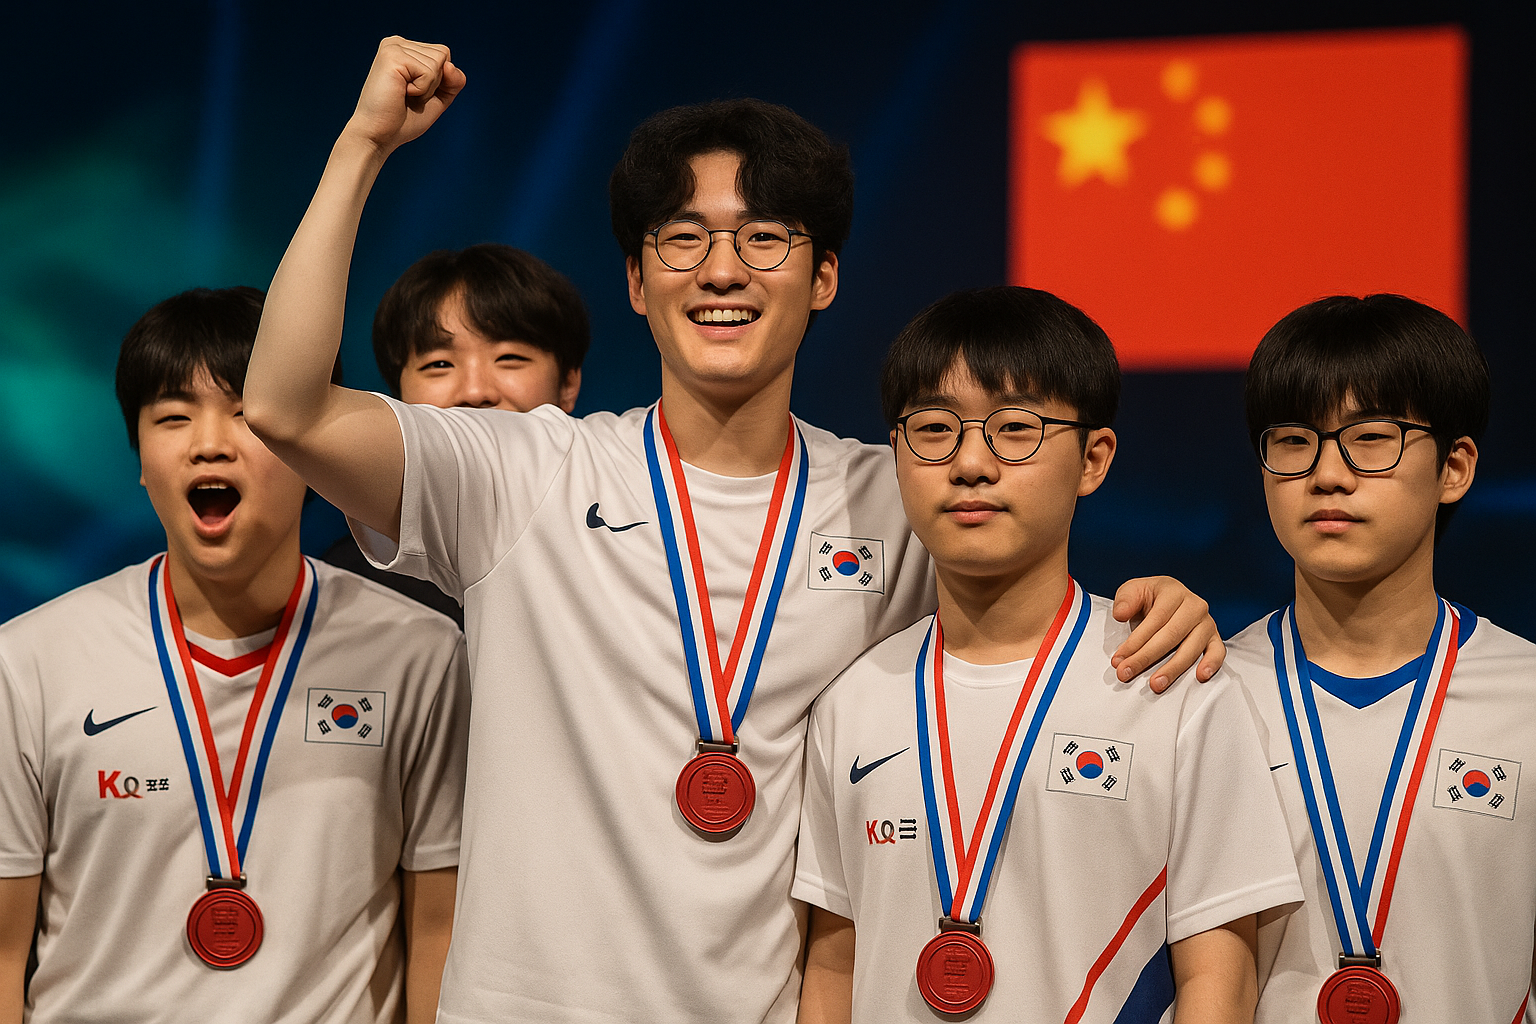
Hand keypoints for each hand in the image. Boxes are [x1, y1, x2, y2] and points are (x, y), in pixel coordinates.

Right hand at [344, 36, 465, 155]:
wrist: (378, 135)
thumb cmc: (403, 120)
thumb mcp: (438, 98)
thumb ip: (453, 81)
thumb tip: (449, 65)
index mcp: (406, 49)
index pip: (444, 54)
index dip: (440, 81)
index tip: (415, 92)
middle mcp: (398, 43)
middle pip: (443, 55)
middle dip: (434, 84)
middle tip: (408, 95)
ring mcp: (393, 47)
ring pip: (438, 63)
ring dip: (427, 88)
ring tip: (403, 94)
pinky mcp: (392, 56)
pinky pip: (429, 72)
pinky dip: (421, 90)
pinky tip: (400, 93)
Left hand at [1110, 576, 1223, 692]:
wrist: (1167, 599)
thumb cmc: (1150, 598)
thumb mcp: (1133, 590)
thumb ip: (1125, 600)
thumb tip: (1121, 614)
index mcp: (1173, 592)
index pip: (1155, 619)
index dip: (1135, 641)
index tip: (1118, 659)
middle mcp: (1194, 606)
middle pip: (1170, 636)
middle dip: (1146, 658)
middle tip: (1126, 673)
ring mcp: (1207, 622)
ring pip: (1191, 648)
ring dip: (1172, 669)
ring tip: (1155, 684)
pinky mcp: (1214, 638)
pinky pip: (1217, 651)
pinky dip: (1211, 664)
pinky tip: (1200, 676)